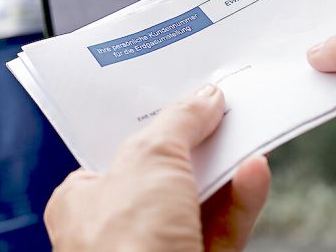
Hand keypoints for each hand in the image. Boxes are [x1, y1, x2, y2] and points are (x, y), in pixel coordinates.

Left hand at [44, 85, 269, 251]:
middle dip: (197, 146)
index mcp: (82, 201)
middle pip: (165, 174)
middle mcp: (115, 230)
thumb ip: (179, 123)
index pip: (119, 151)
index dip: (152, 124)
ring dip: (226, 169)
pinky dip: (240, 202)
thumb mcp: (150, 159)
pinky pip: (222, 229)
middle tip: (223, 113)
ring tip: (248, 136)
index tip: (184, 100)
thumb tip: (204, 100)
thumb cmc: (124, 247)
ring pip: (200, 203)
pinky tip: (254, 174)